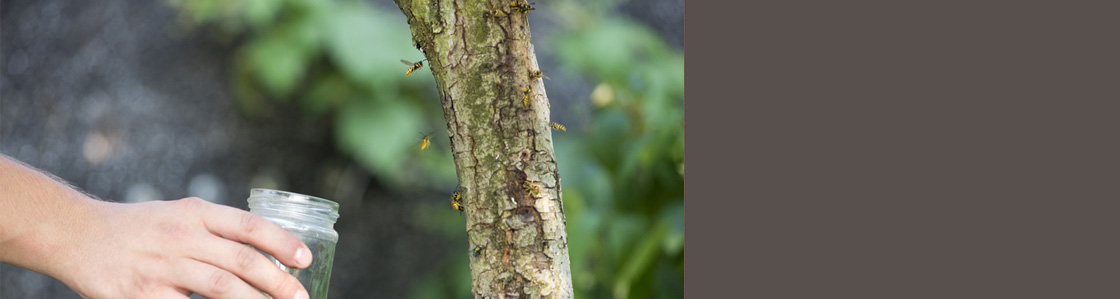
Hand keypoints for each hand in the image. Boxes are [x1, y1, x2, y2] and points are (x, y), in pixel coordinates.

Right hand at [55, 197, 311, 298]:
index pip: (249, 225)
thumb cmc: (139, 227)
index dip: (282, 242)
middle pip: (241, 260)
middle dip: (277, 282)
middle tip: (300, 297)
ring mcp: (163, 267)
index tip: (306, 260)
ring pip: (221, 287)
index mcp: (196, 213)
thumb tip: (267, 253)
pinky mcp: (142, 294)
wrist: (77, 234)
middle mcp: (183, 237)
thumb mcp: (181, 214)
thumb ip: (218, 230)